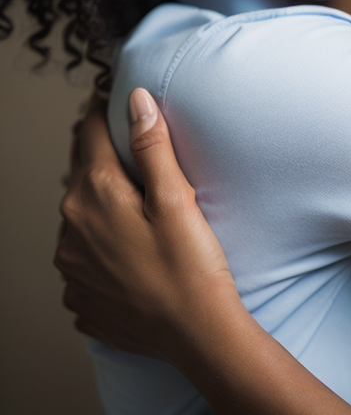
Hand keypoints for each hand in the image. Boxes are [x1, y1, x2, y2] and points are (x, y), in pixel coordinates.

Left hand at [55, 88, 238, 361]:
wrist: (196, 335)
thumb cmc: (192, 266)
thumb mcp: (177, 197)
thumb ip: (151, 144)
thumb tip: (136, 100)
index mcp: (95, 196)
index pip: (88, 133)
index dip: (102, 110)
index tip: (112, 98)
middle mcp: (71, 229)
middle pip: (79, 171)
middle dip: (98, 152)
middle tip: (126, 142)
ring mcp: (71, 266)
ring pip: (79, 214)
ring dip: (97, 199)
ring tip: (132, 198)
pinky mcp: (80, 294)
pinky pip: (83, 254)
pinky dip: (100, 241)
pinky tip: (129, 244)